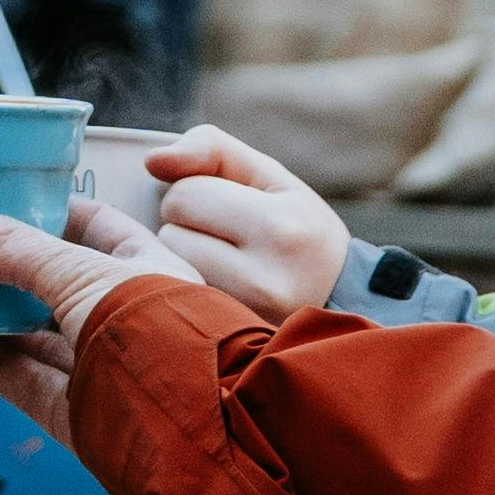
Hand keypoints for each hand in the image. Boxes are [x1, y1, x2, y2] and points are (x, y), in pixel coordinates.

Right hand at [0, 199, 211, 433]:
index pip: (89, 226)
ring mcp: (102, 367)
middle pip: (51, 283)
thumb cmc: (167, 337)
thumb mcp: (80, 271)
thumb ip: (5, 251)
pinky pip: (24, 380)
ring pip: (33, 334)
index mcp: (144, 268)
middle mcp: (125, 317)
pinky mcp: (80, 415)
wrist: (198, 432)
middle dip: (0, 267)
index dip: (43, 211)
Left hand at [135, 124, 348, 320]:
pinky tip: (218, 291)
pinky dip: (189, 290)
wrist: (341, 300)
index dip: (197, 193)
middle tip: (230, 239)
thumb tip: (152, 161)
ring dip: (185, 261)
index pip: (185, 195)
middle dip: (188, 227)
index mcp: (280, 228)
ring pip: (169, 270)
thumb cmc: (298, 228)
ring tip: (227, 266)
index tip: (230, 208)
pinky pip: (179, 301)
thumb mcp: (268, 176)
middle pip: (170, 234)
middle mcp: (265, 280)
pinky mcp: (232, 344)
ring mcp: (245, 320)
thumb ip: (211, 150)